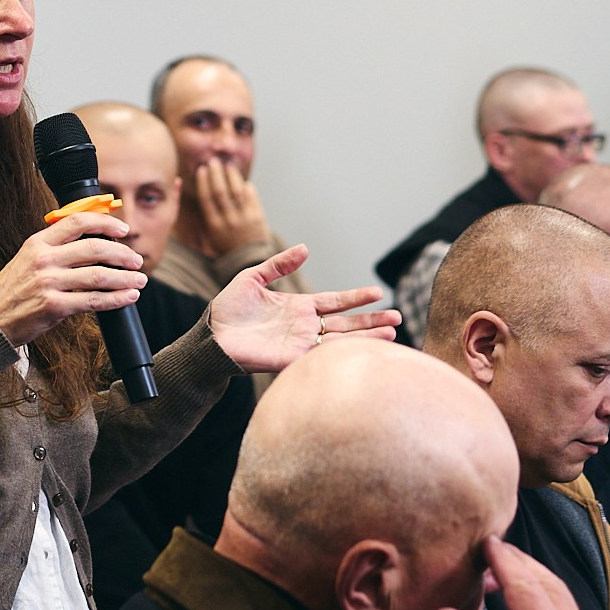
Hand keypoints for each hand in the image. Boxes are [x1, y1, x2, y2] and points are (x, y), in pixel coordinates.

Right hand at [0, 212, 145, 348]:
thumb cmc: (13, 292)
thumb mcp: (28, 260)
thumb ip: (56, 250)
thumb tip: (97, 247)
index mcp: (37, 242)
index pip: (77, 221)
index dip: (106, 222)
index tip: (123, 229)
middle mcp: (43, 259)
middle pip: (95, 248)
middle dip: (123, 253)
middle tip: (137, 260)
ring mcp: (48, 282)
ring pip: (99, 275)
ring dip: (125, 278)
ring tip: (139, 280)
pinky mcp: (53, 306)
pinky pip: (94, 301)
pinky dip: (116, 299)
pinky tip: (128, 297)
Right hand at [193, 160, 272, 256]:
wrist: (249, 260)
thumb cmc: (227, 247)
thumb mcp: (211, 237)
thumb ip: (207, 218)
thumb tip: (202, 196)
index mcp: (214, 225)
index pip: (207, 199)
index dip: (203, 182)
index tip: (201, 169)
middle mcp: (228, 220)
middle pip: (220, 191)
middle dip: (216, 173)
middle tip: (213, 161)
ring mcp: (244, 218)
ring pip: (236, 191)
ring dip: (231, 176)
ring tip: (227, 166)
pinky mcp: (257, 217)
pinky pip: (251, 197)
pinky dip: (247, 187)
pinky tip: (242, 181)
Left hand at [205, 245, 397, 372]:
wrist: (211, 336)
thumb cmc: (228, 309)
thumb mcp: (252, 278)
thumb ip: (278, 265)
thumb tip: (305, 249)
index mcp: (298, 307)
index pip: (335, 302)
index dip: (356, 298)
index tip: (378, 293)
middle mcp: (304, 327)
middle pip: (346, 323)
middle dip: (371, 321)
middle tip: (398, 318)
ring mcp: (300, 344)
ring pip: (340, 340)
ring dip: (366, 338)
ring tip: (392, 334)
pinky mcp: (291, 360)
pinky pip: (321, 356)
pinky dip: (341, 353)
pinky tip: (360, 351)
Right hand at [437, 537, 603, 609]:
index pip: (521, 582)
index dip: (501, 558)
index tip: (485, 540)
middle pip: (542, 577)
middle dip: (516, 559)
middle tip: (490, 548)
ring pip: (557, 587)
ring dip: (531, 571)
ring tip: (504, 566)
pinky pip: (564, 601)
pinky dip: (543, 586)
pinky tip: (526, 593)